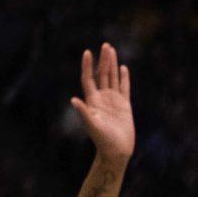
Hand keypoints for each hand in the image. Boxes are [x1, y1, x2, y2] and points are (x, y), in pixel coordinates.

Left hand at [70, 44, 133, 164]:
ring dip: (112, 64)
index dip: (87, 66)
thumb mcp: (92, 124)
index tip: (87, 52)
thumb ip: (84, 112)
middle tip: (105, 45)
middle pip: (102, 74)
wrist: (116, 151)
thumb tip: (73, 100)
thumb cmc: (102, 140)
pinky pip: (124, 88)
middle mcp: (102, 98)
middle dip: (103, 60)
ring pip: (112, 78)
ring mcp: (113, 101)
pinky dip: (123, 78)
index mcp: (92, 100)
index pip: (88, 78)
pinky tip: (123, 68)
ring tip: (111, 50)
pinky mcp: (124, 106)